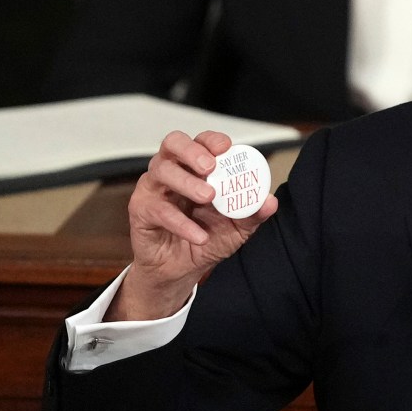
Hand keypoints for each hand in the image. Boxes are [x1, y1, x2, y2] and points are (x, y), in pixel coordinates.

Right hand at [106, 130, 277, 320]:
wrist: (182, 270)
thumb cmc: (207, 238)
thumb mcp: (238, 227)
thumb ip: (252, 212)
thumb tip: (270, 202)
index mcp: (197, 167)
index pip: (201, 141)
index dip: (212, 140)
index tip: (226, 148)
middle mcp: (173, 171)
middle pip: (173, 143)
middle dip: (192, 150)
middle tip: (210, 167)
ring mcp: (154, 188)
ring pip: (162, 170)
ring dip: (186, 182)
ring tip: (208, 196)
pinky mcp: (141, 210)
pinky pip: (158, 209)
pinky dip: (181, 222)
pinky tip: (199, 235)